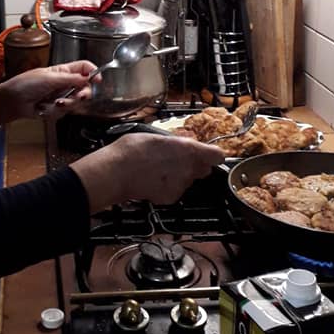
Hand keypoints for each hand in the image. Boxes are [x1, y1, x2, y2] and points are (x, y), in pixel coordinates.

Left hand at [0, 62, 96, 121]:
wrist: (11, 102)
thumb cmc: (24, 84)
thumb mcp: (49, 78)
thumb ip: (70, 79)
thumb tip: (87, 78)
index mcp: (63, 71)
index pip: (84, 68)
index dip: (93, 73)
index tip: (97, 80)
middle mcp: (64, 83)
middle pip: (85, 89)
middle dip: (81, 95)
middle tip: (77, 97)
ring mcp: (60, 97)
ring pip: (75, 103)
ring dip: (65, 105)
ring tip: (53, 103)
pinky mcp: (55, 109)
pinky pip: (63, 113)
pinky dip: (54, 112)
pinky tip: (44, 108)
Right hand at [71, 133, 224, 212]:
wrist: (116, 172)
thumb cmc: (132, 150)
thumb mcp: (156, 136)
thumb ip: (175, 143)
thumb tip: (180, 145)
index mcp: (188, 149)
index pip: (216, 155)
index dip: (212, 154)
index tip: (208, 154)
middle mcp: (189, 168)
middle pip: (203, 169)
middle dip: (194, 165)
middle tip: (175, 160)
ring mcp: (181, 185)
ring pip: (187, 180)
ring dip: (178, 176)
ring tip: (158, 169)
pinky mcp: (171, 197)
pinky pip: (175, 191)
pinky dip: (167, 187)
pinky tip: (153, 181)